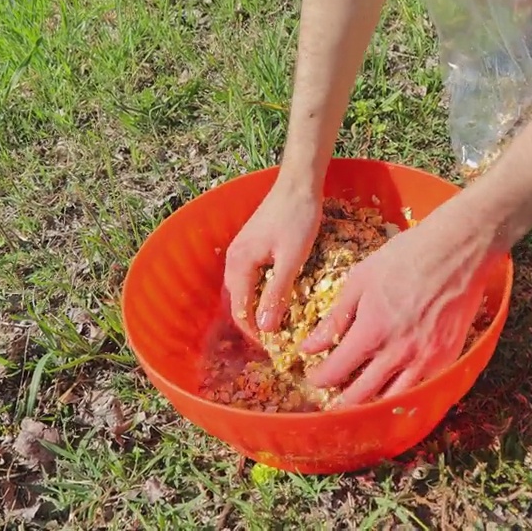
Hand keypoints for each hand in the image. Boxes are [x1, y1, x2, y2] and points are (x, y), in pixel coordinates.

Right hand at [222, 180, 321, 339]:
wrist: (298, 183)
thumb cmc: (298, 218)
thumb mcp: (292, 259)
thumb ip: (277, 294)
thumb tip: (265, 328)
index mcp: (239, 265)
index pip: (240, 312)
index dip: (255, 333)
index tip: (274, 348)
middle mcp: (233, 260)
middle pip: (235, 303)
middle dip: (251, 325)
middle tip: (274, 342)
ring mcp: (239, 251)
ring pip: (241, 291)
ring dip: (253, 309)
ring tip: (274, 325)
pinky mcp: (249, 246)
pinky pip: (247, 278)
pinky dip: (256, 293)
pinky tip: (273, 298)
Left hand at [299, 197, 500, 405]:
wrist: (458, 250)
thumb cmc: (407, 257)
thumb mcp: (360, 280)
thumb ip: (335, 317)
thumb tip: (310, 345)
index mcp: (371, 331)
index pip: (335, 372)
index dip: (319, 378)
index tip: (314, 376)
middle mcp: (398, 353)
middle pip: (360, 396)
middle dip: (340, 401)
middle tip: (331, 396)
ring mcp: (426, 359)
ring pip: (392, 400)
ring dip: (372, 404)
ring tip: (360, 398)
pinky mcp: (447, 358)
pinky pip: (421, 389)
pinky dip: (403, 395)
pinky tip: (393, 388)